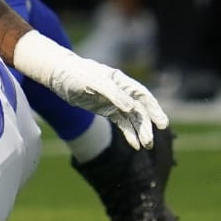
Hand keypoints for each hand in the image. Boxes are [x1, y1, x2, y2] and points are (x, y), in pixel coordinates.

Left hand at [12, 31, 168, 149]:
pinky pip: (122, 123)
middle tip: (150, 142)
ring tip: (144, 146)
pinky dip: (129, 133)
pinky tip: (134, 145)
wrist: (59, 75)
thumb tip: (129, 107)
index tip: (162, 123)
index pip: (143, 96)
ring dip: (139, 132)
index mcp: (121, 81)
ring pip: (132, 119)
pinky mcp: (106, 110)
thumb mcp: (92, 83)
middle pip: (140, 110)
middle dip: (147, 126)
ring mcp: (114, 101)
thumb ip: (112, 94)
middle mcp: (121, 91)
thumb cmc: (75, 74)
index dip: (154, 109)